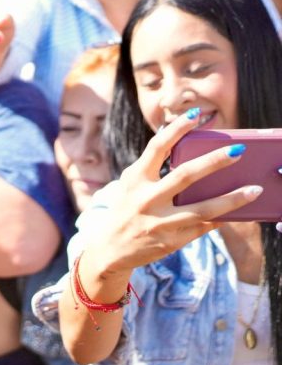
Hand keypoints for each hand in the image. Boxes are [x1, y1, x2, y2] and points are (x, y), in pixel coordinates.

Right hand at [86, 109, 260, 277]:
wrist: (110, 251)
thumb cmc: (126, 211)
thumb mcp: (130, 186)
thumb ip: (151, 168)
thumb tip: (185, 147)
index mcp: (135, 180)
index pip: (157, 148)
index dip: (177, 129)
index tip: (196, 114)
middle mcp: (146, 200)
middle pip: (185, 175)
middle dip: (214, 161)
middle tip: (238, 150)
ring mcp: (159, 222)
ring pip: (203, 209)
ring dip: (232, 199)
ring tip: (254, 190)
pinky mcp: (170, 241)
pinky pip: (202, 227)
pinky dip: (221, 219)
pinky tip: (237, 213)